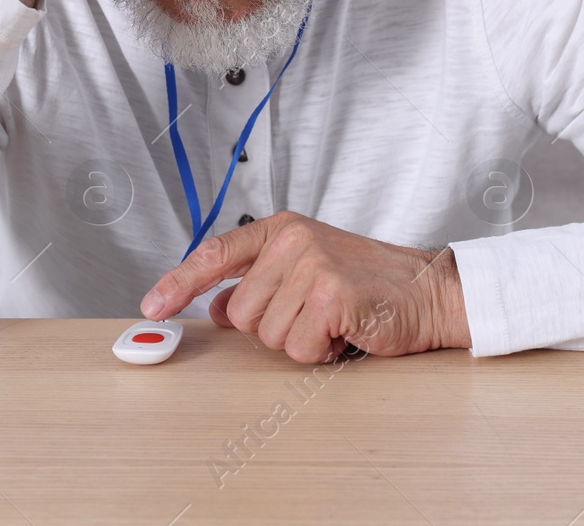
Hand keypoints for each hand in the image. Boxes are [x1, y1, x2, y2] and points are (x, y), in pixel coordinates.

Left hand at [140, 211, 471, 363]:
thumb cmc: (371, 284)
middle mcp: (293, 241)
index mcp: (282, 229)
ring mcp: (312, 265)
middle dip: (276, 328)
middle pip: (243, 313)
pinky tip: (346, 333)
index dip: (179, 282)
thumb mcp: (308, 269)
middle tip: (315, 314)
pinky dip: (322, 353)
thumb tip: (219, 309)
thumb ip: (260, 283)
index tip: (153, 305)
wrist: (430, 291)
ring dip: (302, 342)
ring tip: (334, 322)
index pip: (215, 254)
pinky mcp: (330, 296)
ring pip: (269, 336)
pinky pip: (299, 349)